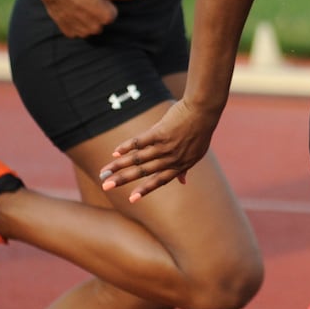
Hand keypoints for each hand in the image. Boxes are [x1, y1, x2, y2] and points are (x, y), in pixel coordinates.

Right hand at [40, 0, 146, 37]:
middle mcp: (97, 29)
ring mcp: (82, 33)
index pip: (111, 14)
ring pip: (89, 28)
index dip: (104, 5)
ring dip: (86, 20)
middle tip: (86, 2)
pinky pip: (76, 31)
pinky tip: (71, 13)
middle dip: (96, 14)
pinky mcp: (69, 34)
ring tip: (78, 7)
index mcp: (108, 18)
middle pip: (101, 22)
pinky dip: (75, 24)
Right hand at [99, 99, 213, 201]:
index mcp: (181, 164)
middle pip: (143, 171)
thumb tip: (183, 182)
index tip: (131, 199)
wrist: (204, 109)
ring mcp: (166, 145)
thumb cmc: (200, 130)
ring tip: (105, 171)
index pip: (160, 181)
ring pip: (138, 158)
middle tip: (106, 186)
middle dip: (123, 179)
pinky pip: (140, 142)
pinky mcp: (161, 132)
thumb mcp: (197, 152)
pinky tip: (115, 152)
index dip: (145, 190)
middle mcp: (172, 158)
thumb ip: (185, 167)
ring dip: (119, 165)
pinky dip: (127, 147)